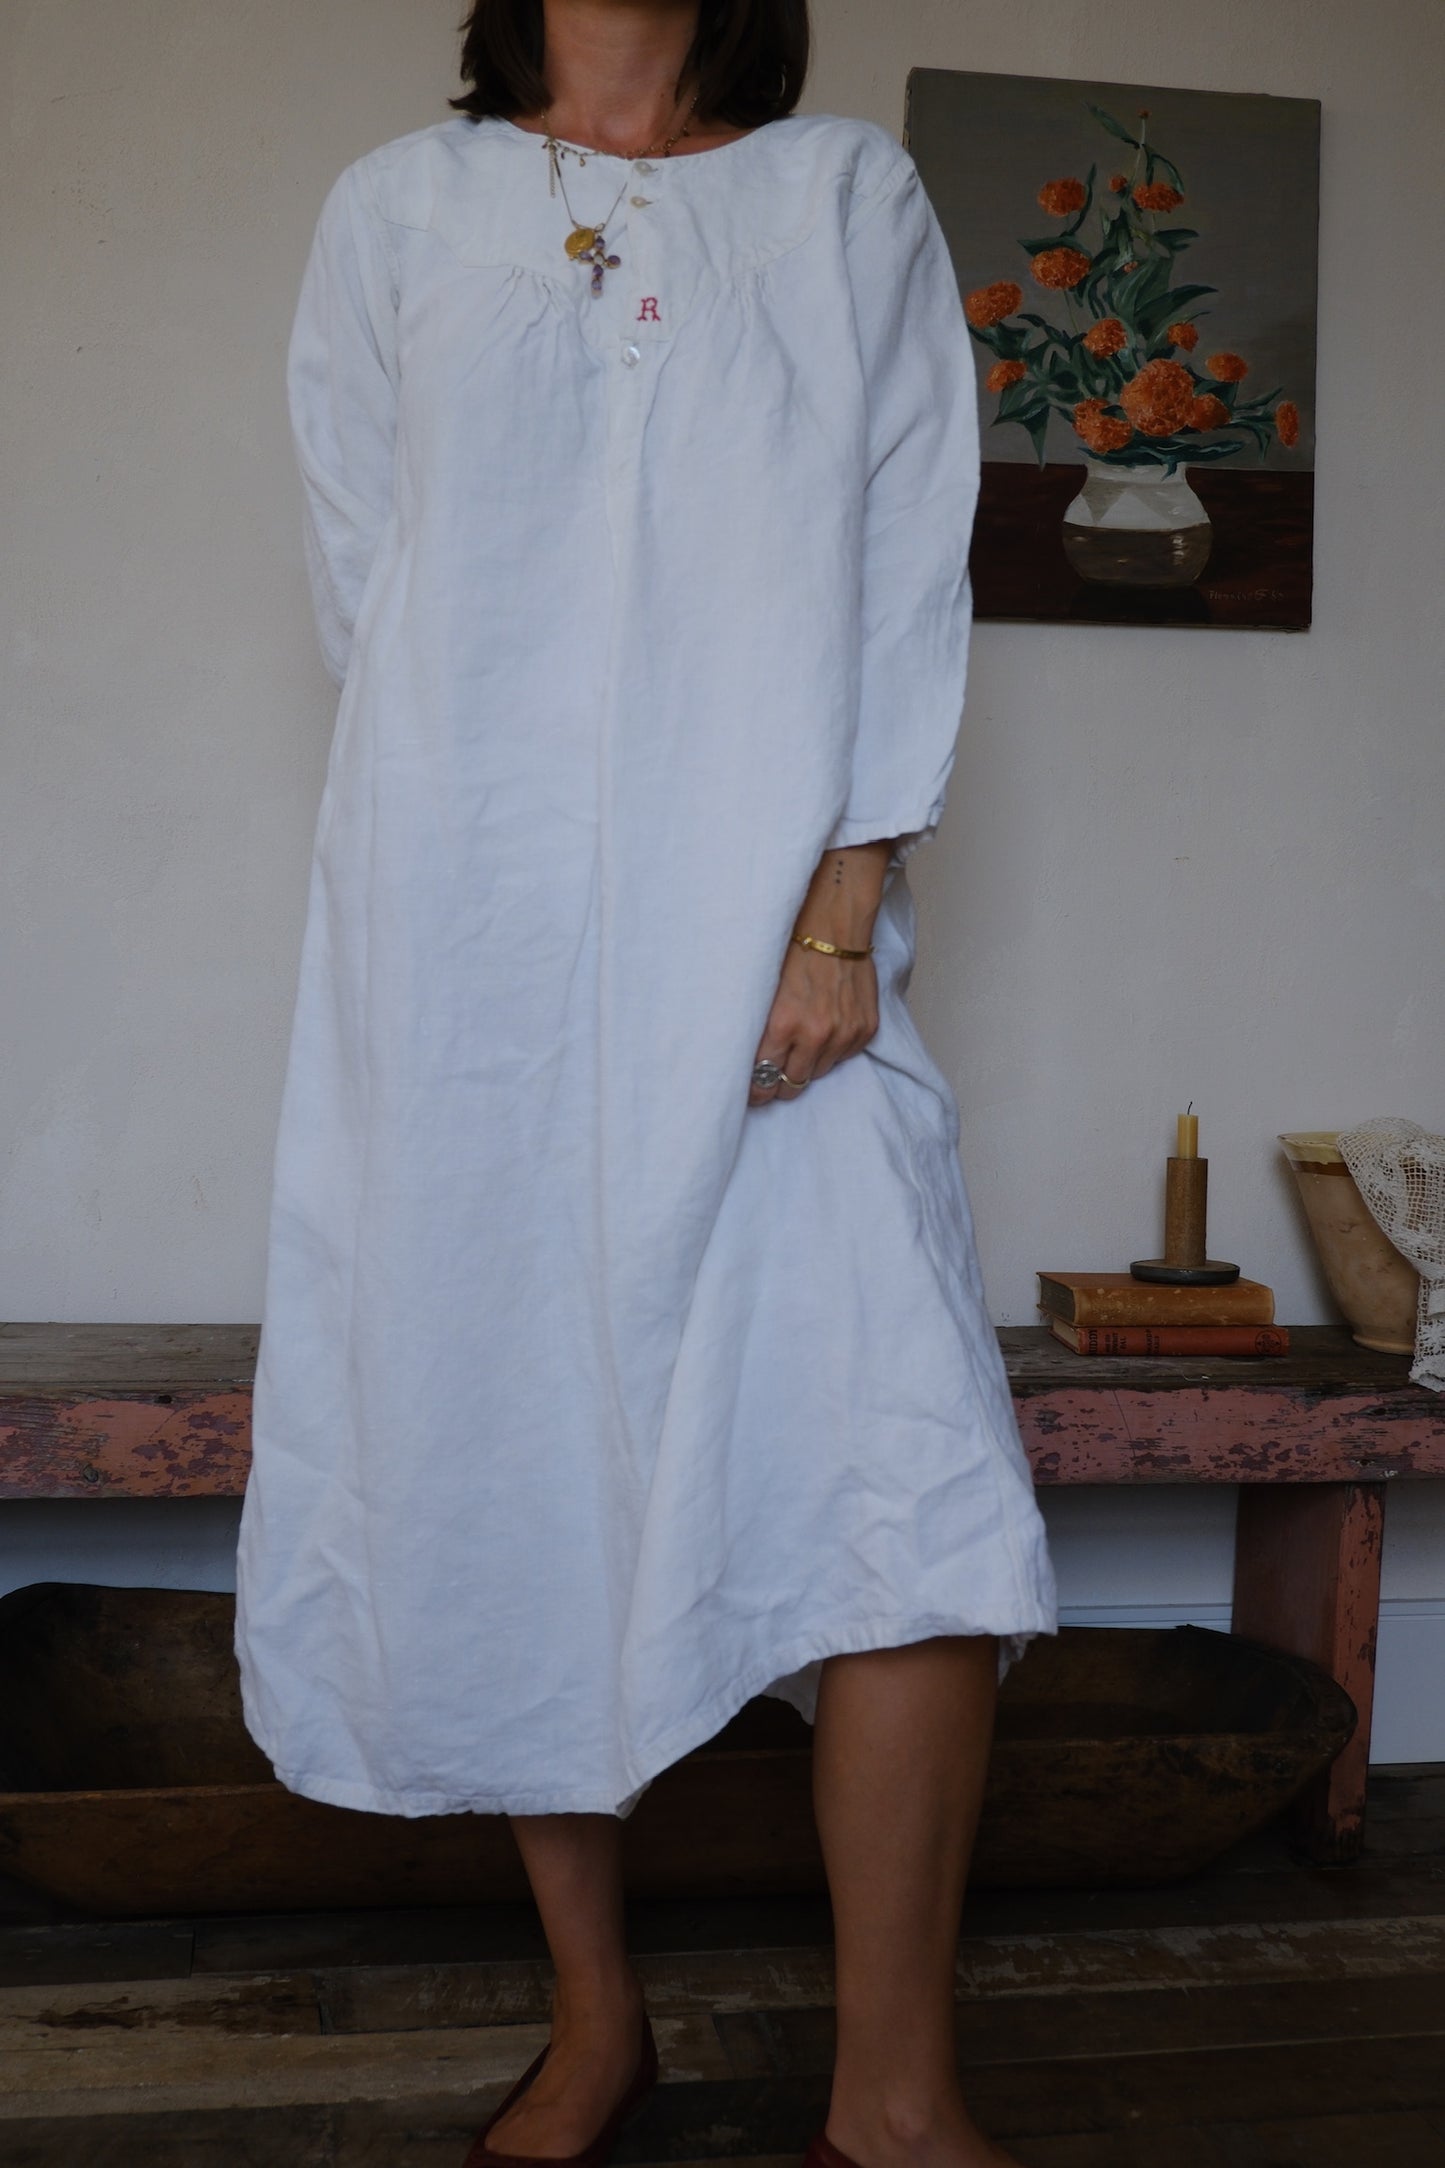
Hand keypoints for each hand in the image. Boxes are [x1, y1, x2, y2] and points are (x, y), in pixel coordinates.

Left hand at [749, 938, 879, 1105]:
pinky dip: (832, 1050)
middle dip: (779, 1084)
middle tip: (771, 1077)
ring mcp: (844, 1034)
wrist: (833, 926)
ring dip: (807, 1065)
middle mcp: (816, 1035)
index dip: (755, 1090)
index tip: (752, 1092)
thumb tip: (750, 1064)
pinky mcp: (866, 1030)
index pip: (764, 1079)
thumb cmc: (793, 951)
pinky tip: (824, 1030)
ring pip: (818, 1074)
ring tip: (799, 1047)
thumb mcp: (763, 991)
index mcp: (783, 1025)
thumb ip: (759, 1030)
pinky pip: (843, 1057)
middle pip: (792, 1085)